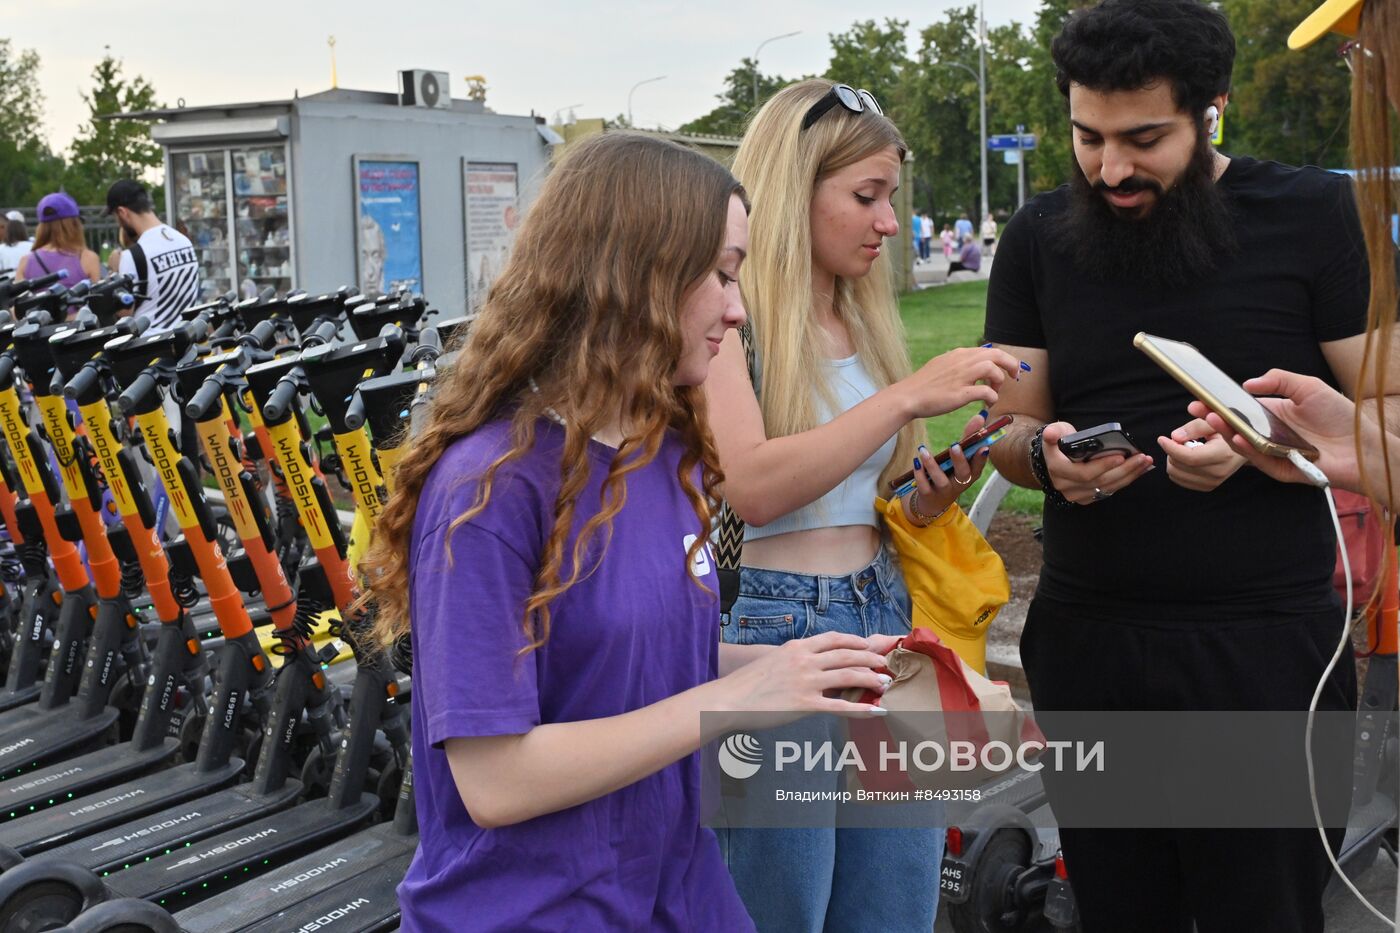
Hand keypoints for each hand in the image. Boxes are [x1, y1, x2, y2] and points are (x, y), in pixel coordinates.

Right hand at [718, 632, 892, 724]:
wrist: (729, 700)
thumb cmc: (748, 683)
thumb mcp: (772, 660)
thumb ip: (794, 658)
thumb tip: (810, 661)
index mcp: (797, 647)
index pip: (833, 638)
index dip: (855, 640)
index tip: (868, 644)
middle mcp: (805, 660)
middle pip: (847, 654)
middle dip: (869, 657)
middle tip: (883, 663)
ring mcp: (806, 681)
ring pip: (849, 675)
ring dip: (871, 678)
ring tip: (884, 683)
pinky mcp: (805, 704)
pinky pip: (840, 706)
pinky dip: (861, 709)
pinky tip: (876, 711)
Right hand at [896, 346, 1021, 418]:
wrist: (908, 396)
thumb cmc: (924, 384)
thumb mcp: (942, 365)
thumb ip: (958, 363)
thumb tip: (972, 364)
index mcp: (959, 354)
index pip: (989, 350)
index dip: (1004, 359)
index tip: (1009, 370)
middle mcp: (962, 361)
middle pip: (997, 354)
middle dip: (1011, 365)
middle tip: (1015, 377)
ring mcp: (961, 377)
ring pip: (992, 369)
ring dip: (999, 381)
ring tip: (995, 392)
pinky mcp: (959, 393)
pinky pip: (986, 392)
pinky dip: (992, 397)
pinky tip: (987, 404)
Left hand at [904, 412, 991, 523]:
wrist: (934, 501)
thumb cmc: (951, 473)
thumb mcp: (960, 457)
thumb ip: (968, 437)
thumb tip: (980, 415)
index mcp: (970, 474)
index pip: (978, 466)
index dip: (981, 458)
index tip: (984, 447)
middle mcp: (960, 484)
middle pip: (963, 474)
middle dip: (959, 460)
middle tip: (954, 446)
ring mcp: (944, 491)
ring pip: (941, 480)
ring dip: (932, 465)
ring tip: (923, 451)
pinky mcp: (929, 495)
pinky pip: (924, 486)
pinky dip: (919, 474)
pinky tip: (916, 463)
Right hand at [1041, 421, 1154, 504]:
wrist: (1053, 458)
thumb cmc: (1059, 441)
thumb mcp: (1054, 432)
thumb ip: (1053, 432)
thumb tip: (1050, 435)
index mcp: (1057, 469)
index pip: (1084, 472)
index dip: (1104, 466)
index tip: (1122, 456)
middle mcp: (1065, 485)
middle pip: (1100, 481)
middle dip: (1124, 469)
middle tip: (1142, 458)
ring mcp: (1075, 494)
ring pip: (1106, 488)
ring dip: (1129, 476)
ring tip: (1145, 463)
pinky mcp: (1086, 498)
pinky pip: (1108, 491)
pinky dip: (1124, 481)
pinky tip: (1137, 471)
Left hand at [1159, 419, 1245, 491]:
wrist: (1243, 449)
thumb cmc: (1227, 432)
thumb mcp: (1214, 422)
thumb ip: (1195, 427)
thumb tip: (1175, 436)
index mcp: (1223, 455)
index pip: (1190, 457)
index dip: (1172, 448)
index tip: (1162, 439)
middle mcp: (1218, 472)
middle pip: (1180, 466)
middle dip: (1171, 452)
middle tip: (1179, 441)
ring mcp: (1213, 482)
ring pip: (1176, 475)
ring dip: (1173, 460)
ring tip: (1185, 449)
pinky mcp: (1208, 487)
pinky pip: (1180, 480)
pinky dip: (1177, 468)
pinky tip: (1187, 459)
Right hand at [1186, 369, 1372, 492]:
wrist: (1363, 444)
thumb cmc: (1340, 415)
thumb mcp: (1309, 387)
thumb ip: (1279, 380)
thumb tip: (1247, 383)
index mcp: (1272, 414)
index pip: (1239, 409)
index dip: (1220, 403)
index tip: (1201, 395)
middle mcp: (1268, 434)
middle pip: (1234, 427)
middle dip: (1213, 418)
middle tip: (1195, 408)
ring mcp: (1272, 452)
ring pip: (1242, 444)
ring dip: (1225, 431)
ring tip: (1211, 418)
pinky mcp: (1279, 469)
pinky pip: (1258, 459)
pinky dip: (1246, 449)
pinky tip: (1237, 436)